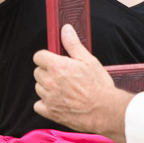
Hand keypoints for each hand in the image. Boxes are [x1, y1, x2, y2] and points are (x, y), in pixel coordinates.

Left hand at [33, 25, 132, 142]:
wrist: (105, 110)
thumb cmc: (99, 86)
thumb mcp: (88, 60)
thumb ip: (73, 44)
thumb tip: (65, 30)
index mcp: (57, 67)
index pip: (38, 56)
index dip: (46, 57)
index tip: (54, 59)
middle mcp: (50, 82)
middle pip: (37, 72)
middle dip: (47, 71)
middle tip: (63, 74)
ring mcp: (49, 98)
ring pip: (38, 88)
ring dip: (47, 87)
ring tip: (63, 88)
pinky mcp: (50, 112)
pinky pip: (38, 105)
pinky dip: (45, 103)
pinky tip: (57, 101)